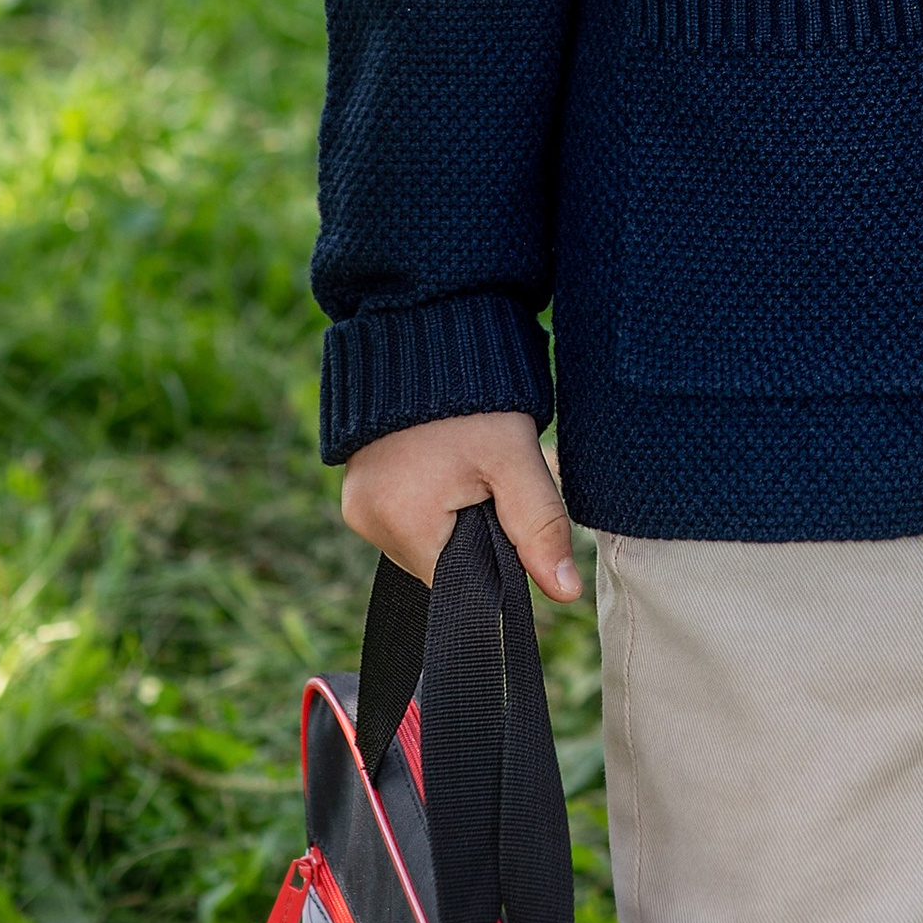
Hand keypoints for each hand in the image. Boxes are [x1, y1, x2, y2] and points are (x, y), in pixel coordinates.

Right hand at [341, 409, 580, 603]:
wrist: (427, 330)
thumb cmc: (475, 396)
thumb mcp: (515, 459)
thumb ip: (539, 527)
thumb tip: (566, 592)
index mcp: (401, 523)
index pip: (456, 583)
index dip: (489, 556)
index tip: (502, 507)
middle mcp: (366, 521)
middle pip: (437, 560)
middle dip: (469, 532)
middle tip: (485, 475)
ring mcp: (355, 502)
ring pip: (421, 537)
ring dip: (448, 514)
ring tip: (461, 461)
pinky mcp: (356, 484)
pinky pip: (401, 512)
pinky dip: (427, 496)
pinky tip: (442, 459)